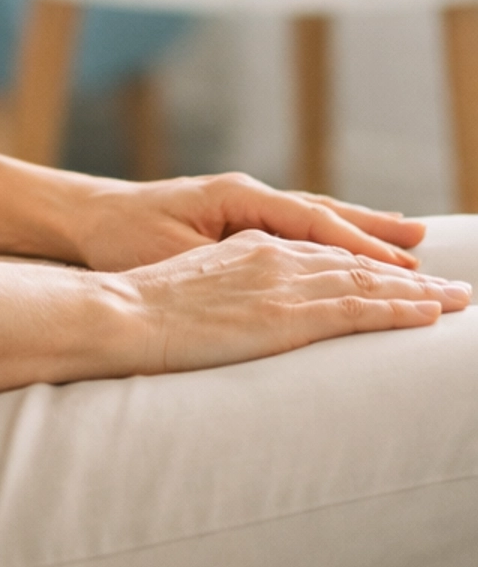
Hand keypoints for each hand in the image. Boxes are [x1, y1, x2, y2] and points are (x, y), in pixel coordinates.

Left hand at [67, 170, 429, 274]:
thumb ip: (226, 261)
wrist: (88, 218)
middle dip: (376, 232)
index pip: (313, 221)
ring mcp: (244, 205)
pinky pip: (296, 228)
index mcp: (239, 197)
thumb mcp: (176, 254)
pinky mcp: (236, 221)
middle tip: (425, 249)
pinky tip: (349, 245)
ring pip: (316, 217)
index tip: (401, 268)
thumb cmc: (125, 238)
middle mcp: (248, 195)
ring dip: (360, 230)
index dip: (359, 246)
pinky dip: (329, 235)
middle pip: (325, 212)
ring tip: (408, 238)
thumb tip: (271, 271)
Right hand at [116, 229, 468, 372]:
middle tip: (452, 287)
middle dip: (407, 275)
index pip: (323, 254)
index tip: (399, 273)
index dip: (366, 263)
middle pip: (355, 263)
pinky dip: (398, 309)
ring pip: (367, 281)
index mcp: (250, 248)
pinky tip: (428, 315)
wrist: (121, 310)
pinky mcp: (288, 313)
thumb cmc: (140, 309)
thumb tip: (241, 318)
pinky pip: (358, 308)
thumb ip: (227, 295)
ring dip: (417, 292)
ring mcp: (283, 282)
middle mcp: (274, 256)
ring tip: (456, 299)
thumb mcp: (191, 290)